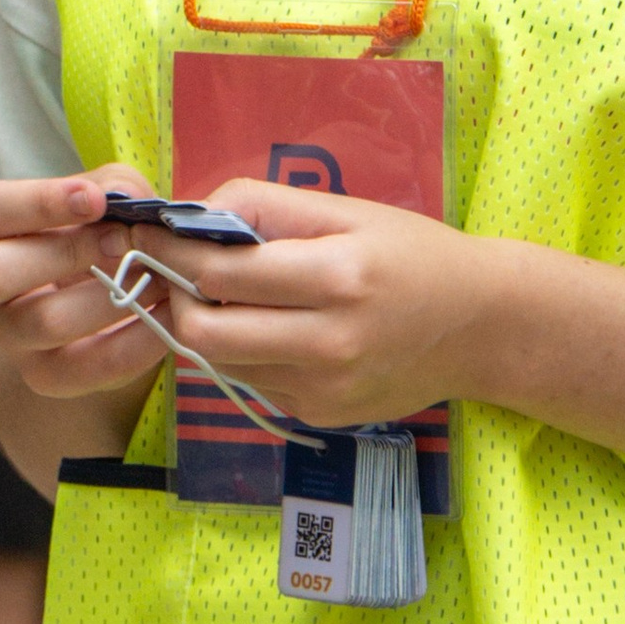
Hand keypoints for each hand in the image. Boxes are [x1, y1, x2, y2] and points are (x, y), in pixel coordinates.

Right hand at [0, 168, 186, 405]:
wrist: (88, 309)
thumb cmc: (87, 234)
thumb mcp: (96, 200)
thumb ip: (112, 185)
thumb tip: (131, 197)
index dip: (38, 203)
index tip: (94, 199)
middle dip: (67, 253)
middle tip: (124, 241)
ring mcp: (6, 336)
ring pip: (44, 321)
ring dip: (110, 296)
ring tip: (158, 277)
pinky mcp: (43, 375)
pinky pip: (87, 366)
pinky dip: (136, 341)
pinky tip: (169, 317)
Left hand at [0, 170, 494, 428]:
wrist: (480, 327)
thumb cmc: (413, 254)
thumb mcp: (349, 211)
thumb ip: (268, 208)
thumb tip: (192, 211)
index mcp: (337, 277)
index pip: (220, 270)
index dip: (169, 248)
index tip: (144, 229)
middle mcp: (327, 343)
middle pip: (202, 330)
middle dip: (172, 294)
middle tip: (170, 266)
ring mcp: (320, 390)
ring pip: (218, 359)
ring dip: (202, 323)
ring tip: (216, 290)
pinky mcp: (317, 415)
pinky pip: (251, 380)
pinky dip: (241, 349)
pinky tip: (267, 324)